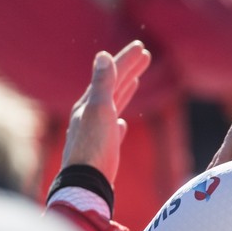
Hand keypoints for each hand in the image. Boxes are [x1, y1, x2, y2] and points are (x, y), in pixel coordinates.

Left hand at [61, 41, 150, 184]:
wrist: (86, 184)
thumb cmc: (94, 147)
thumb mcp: (100, 110)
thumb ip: (102, 83)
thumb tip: (102, 55)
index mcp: (89, 104)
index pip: (111, 75)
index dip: (126, 60)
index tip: (141, 46)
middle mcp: (90, 116)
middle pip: (112, 87)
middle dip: (128, 70)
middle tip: (145, 55)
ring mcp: (96, 133)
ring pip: (113, 106)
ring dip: (125, 91)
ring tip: (135, 81)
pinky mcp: (102, 150)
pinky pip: (112, 129)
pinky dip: (119, 120)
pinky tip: (123, 123)